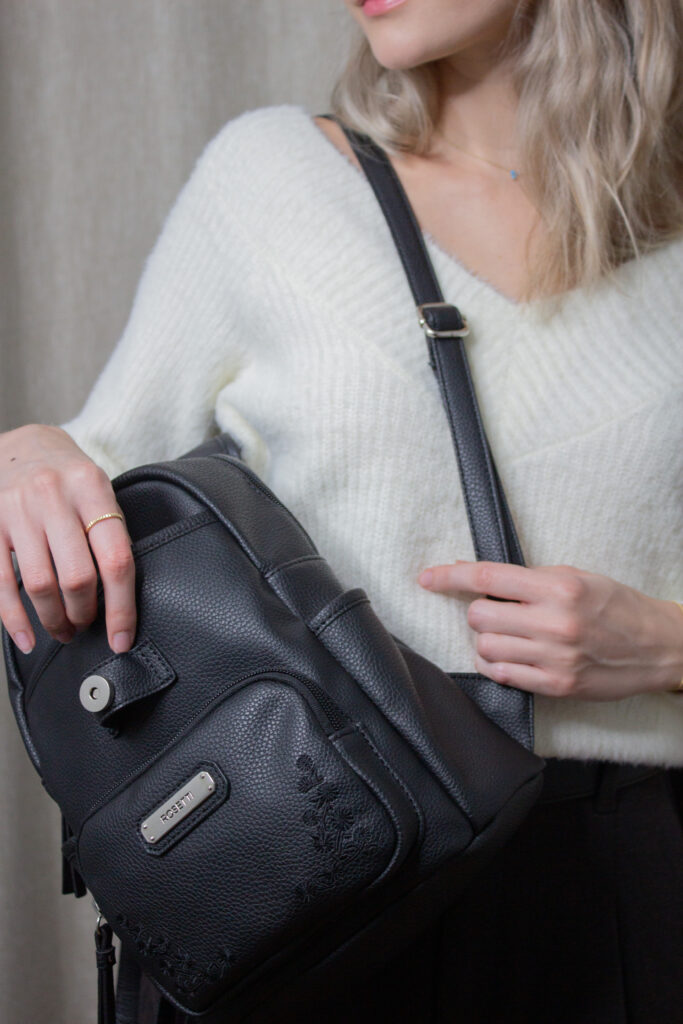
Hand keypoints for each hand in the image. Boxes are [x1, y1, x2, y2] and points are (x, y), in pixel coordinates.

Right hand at [0, 424, 135, 654]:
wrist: (19, 445)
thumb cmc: (67, 478)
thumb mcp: (97, 490)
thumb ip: (110, 533)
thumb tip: (121, 597)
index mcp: (92, 487)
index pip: (116, 558)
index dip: (122, 607)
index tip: (122, 638)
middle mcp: (54, 496)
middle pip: (77, 576)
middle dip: (85, 614)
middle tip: (86, 625)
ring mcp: (17, 509)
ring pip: (40, 584)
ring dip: (54, 619)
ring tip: (63, 629)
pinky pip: (2, 582)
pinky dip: (14, 619)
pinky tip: (26, 637)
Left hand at [417, 560, 682, 699]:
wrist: (658, 646)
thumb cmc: (616, 606)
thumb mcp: (576, 577)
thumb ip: (530, 579)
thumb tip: (479, 578)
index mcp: (559, 587)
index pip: (488, 578)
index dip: (450, 576)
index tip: (427, 578)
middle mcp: (554, 623)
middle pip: (479, 615)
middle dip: (480, 611)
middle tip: (499, 610)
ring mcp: (554, 658)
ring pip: (484, 647)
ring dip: (487, 638)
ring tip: (509, 634)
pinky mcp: (556, 686)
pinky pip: (502, 674)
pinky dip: (496, 663)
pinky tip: (510, 655)